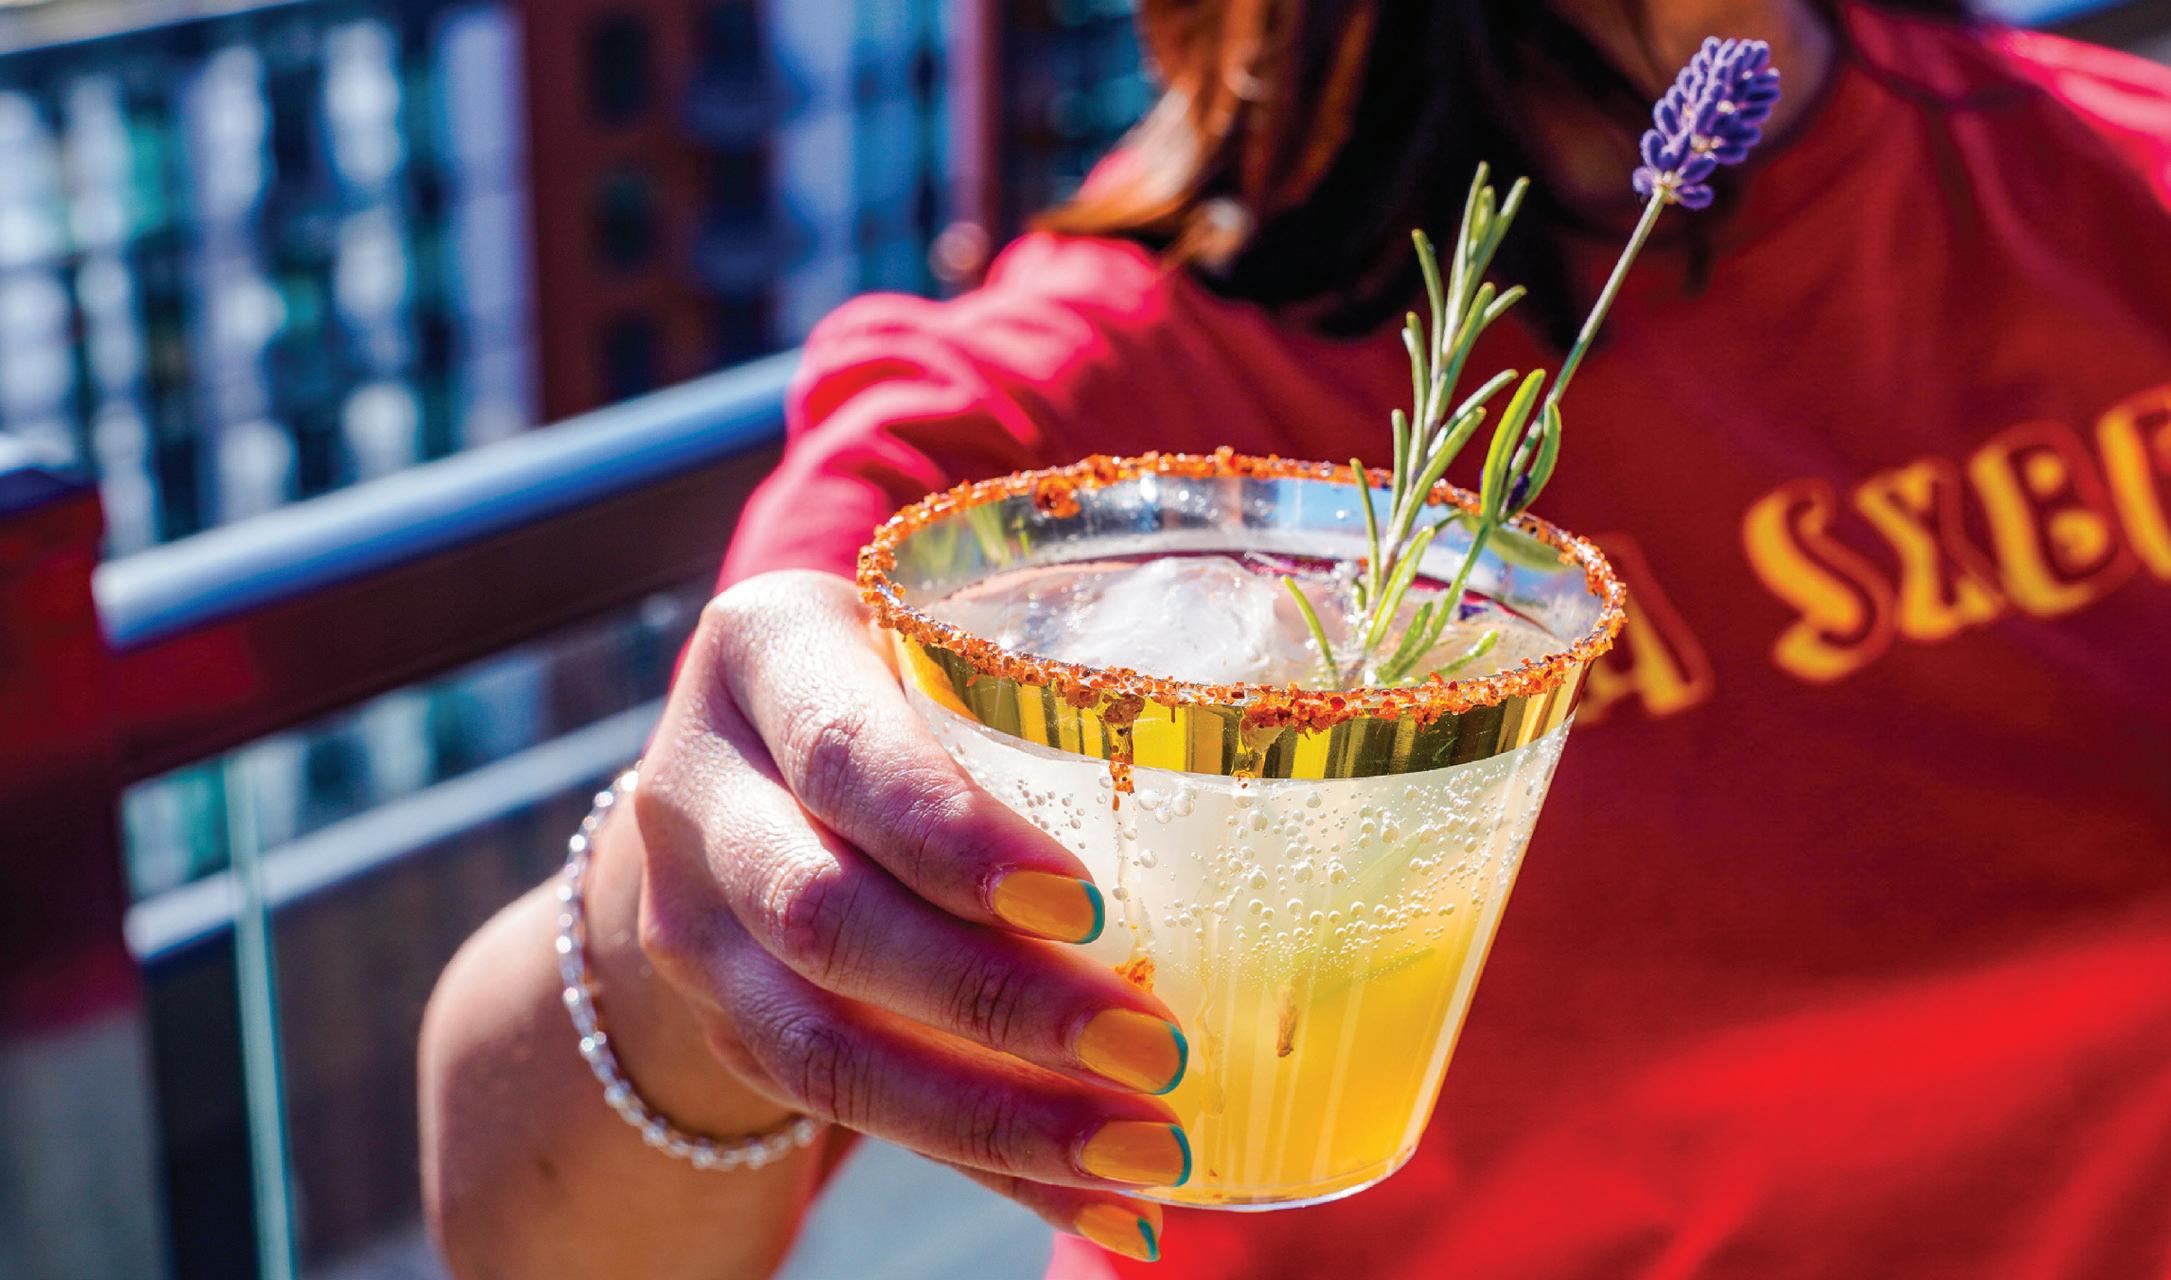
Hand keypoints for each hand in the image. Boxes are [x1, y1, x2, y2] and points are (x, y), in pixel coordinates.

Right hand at [630, 570, 1185, 1261]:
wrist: (737, 769)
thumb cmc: (897, 677)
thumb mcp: (937, 640)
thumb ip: (1046, 688)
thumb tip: (1295, 779)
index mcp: (763, 652)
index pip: (844, 753)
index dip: (952, 836)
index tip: (1086, 905)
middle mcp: (696, 791)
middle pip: (822, 915)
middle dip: (996, 999)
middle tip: (1154, 1051)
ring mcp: (692, 924)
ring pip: (819, 1049)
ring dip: (994, 1117)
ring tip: (1145, 1150)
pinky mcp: (727, 1030)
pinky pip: (850, 1120)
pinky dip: (988, 1169)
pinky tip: (1105, 1204)